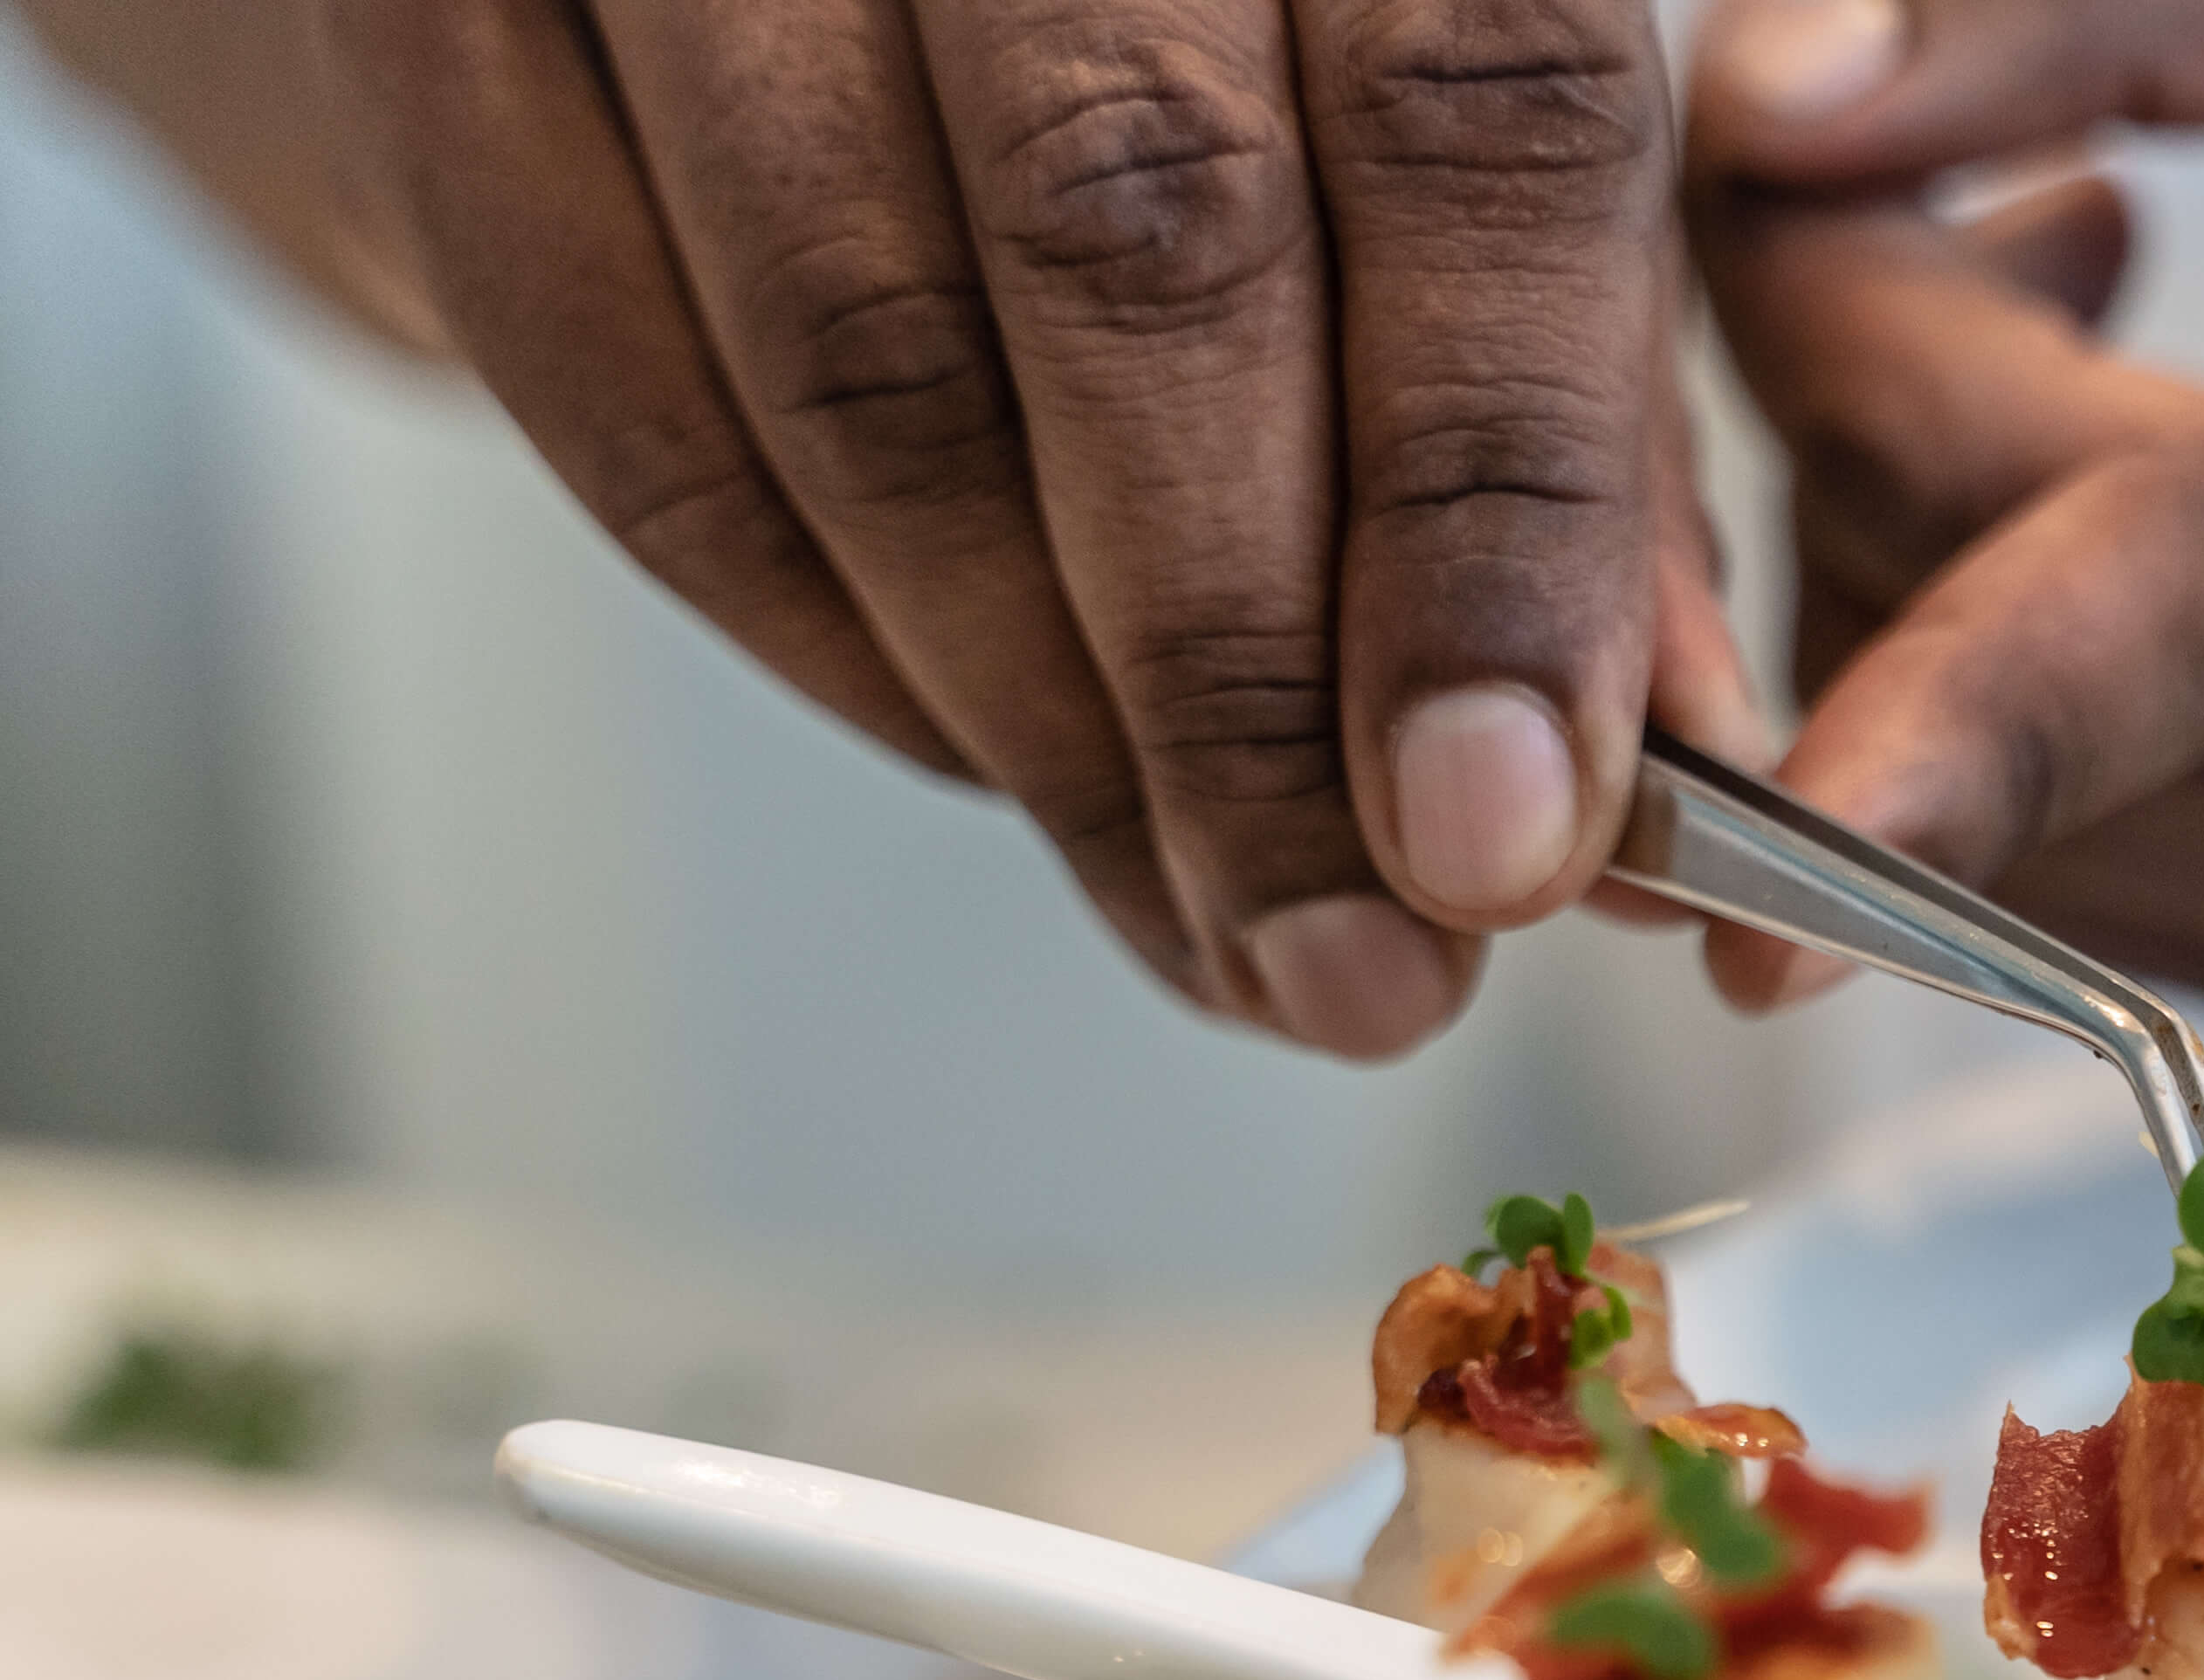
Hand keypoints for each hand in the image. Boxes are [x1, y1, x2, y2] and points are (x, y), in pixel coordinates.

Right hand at [30, 0, 1760, 1054]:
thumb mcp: (1430, 141)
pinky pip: (634, 398)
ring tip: (1220, 931)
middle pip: (1148, 251)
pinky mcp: (443, 3)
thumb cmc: (1195, 17)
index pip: (1476, 115)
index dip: (1504, 503)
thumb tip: (1667, 764)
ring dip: (1060, 722)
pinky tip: (993, 765)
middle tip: (1364, 966)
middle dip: (1261, 685)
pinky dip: (835, 643)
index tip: (1513, 833)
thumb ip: (1571, 411)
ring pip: (876, 361)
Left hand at [1685, 0, 2203, 1016]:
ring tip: (2093, 300)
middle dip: (1855, 366)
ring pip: (1973, 751)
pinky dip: (1989, 666)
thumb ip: (2150, 1)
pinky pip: (2043, 839)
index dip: (1980, 678)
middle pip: (2008, 614)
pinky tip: (2141, 494)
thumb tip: (1776, 103)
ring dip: (1906, 517)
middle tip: (2002, 170)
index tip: (1748, 805)